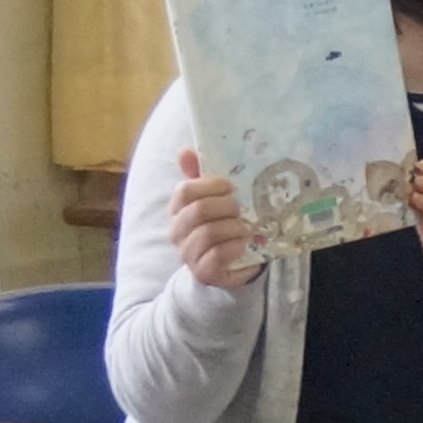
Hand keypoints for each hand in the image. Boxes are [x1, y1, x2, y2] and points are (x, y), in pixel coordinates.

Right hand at [170, 148, 259, 292]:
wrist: (231, 265)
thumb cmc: (222, 227)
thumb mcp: (214, 199)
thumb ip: (200, 175)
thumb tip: (184, 150)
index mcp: (177, 209)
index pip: (185, 191)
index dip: (212, 186)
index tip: (231, 187)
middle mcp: (177, 231)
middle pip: (199, 210)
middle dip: (226, 206)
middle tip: (241, 209)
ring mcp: (188, 253)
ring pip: (209, 233)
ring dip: (234, 227)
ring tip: (245, 228)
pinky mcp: (203, 271)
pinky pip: (218, 255)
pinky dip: (235, 246)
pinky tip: (243, 244)